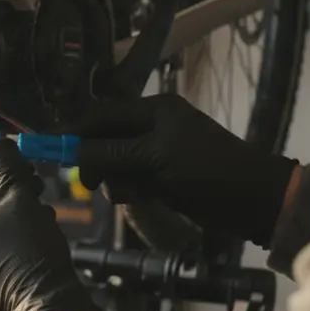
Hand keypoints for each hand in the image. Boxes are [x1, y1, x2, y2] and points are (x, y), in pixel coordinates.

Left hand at [0, 140, 98, 310]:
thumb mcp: (18, 195)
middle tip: (30, 174)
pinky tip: (42, 224)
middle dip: (5, 180)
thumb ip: (6, 165)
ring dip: (16, 201)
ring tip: (40, 201)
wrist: (45, 300)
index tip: (4, 151)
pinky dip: (19, 224)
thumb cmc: (28, 247)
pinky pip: (0, 236)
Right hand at [74, 93, 298, 247]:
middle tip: (94, 185)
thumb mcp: (155, 156)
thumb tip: (74, 150)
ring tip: (131, 196)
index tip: (58, 154)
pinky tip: (142, 201)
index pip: (102, 114)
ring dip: (117, 181)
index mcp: (154, 109)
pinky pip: (132, 181)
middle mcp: (152, 127)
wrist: (251, 199)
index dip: (78, 133)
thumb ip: (112, 151)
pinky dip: (132, 192)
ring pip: (116, 165)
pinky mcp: (163, 177)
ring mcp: (157, 153)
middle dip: (99, 162)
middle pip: (105, 140)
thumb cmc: (207, 169)